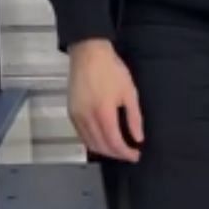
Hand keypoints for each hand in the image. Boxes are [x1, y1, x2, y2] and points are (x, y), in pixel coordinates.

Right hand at [67, 39, 143, 161]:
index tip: (135, 155)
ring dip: (104, 150)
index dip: (126, 153)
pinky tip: (102, 139)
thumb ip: (134, 118)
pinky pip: (81, 135)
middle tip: (128, 154)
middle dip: (116, 154)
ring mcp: (76, 116)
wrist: (88, 54)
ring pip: (89, 143)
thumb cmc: (111, 70)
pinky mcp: (71, 112)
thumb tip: (138, 138)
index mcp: (104, 113)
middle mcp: (87, 118)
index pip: (114, 143)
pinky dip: (92, 142)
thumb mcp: (129, 92)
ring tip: (117, 149)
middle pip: (101, 146)